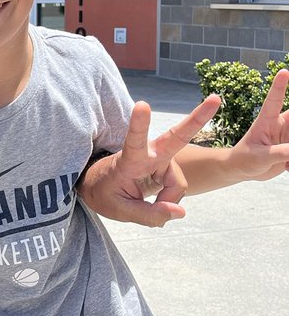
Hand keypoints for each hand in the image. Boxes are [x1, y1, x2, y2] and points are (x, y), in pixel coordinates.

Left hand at [78, 95, 220, 226]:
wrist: (101, 188)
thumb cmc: (105, 193)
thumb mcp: (120, 211)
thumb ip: (149, 215)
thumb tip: (180, 212)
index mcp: (131, 159)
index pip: (135, 141)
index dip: (139, 124)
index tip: (142, 104)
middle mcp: (150, 154)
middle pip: (176, 137)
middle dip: (197, 119)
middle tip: (215, 99)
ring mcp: (161, 159)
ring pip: (177, 185)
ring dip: (167, 200)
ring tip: (149, 206)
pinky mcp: (168, 166)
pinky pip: (177, 188)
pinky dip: (169, 200)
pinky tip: (156, 200)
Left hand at [228, 69, 288, 181]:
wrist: (244, 170)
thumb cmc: (245, 159)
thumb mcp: (260, 157)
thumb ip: (279, 152)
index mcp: (267, 121)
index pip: (274, 100)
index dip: (279, 86)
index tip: (284, 72)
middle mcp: (280, 124)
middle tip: (288, 133)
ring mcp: (288, 135)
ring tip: (286, 163)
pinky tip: (287, 168)